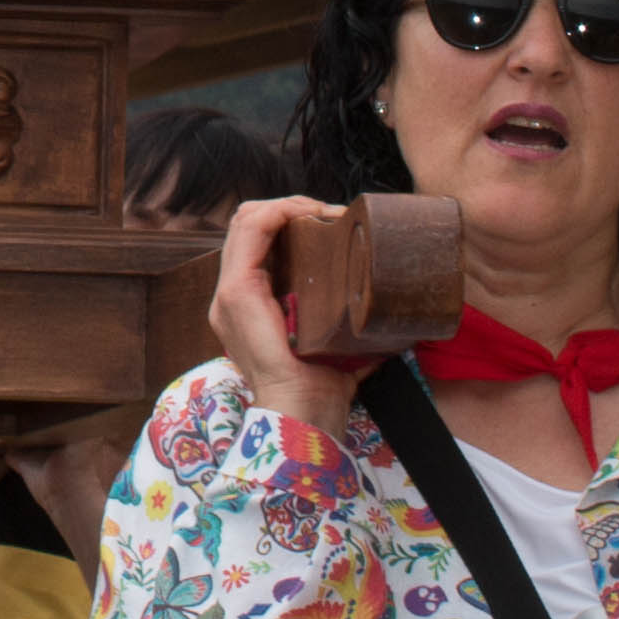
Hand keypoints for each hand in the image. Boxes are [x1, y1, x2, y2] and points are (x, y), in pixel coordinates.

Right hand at [206, 199, 355, 437]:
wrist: (301, 413)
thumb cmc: (320, 389)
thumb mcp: (334, 347)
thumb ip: (348, 331)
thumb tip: (389, 322)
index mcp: (248, 308)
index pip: (255, 245)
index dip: (287, 221)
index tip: (328, 222)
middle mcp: (231, 296)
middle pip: (247, 226)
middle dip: (287, 208)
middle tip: (327, 212)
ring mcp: (229, 292)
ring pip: (245, 220)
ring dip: (286, 205)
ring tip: (320, 210)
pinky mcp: (238, 291)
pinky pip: (251, 230)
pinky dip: (279, 212)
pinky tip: (307, 213)